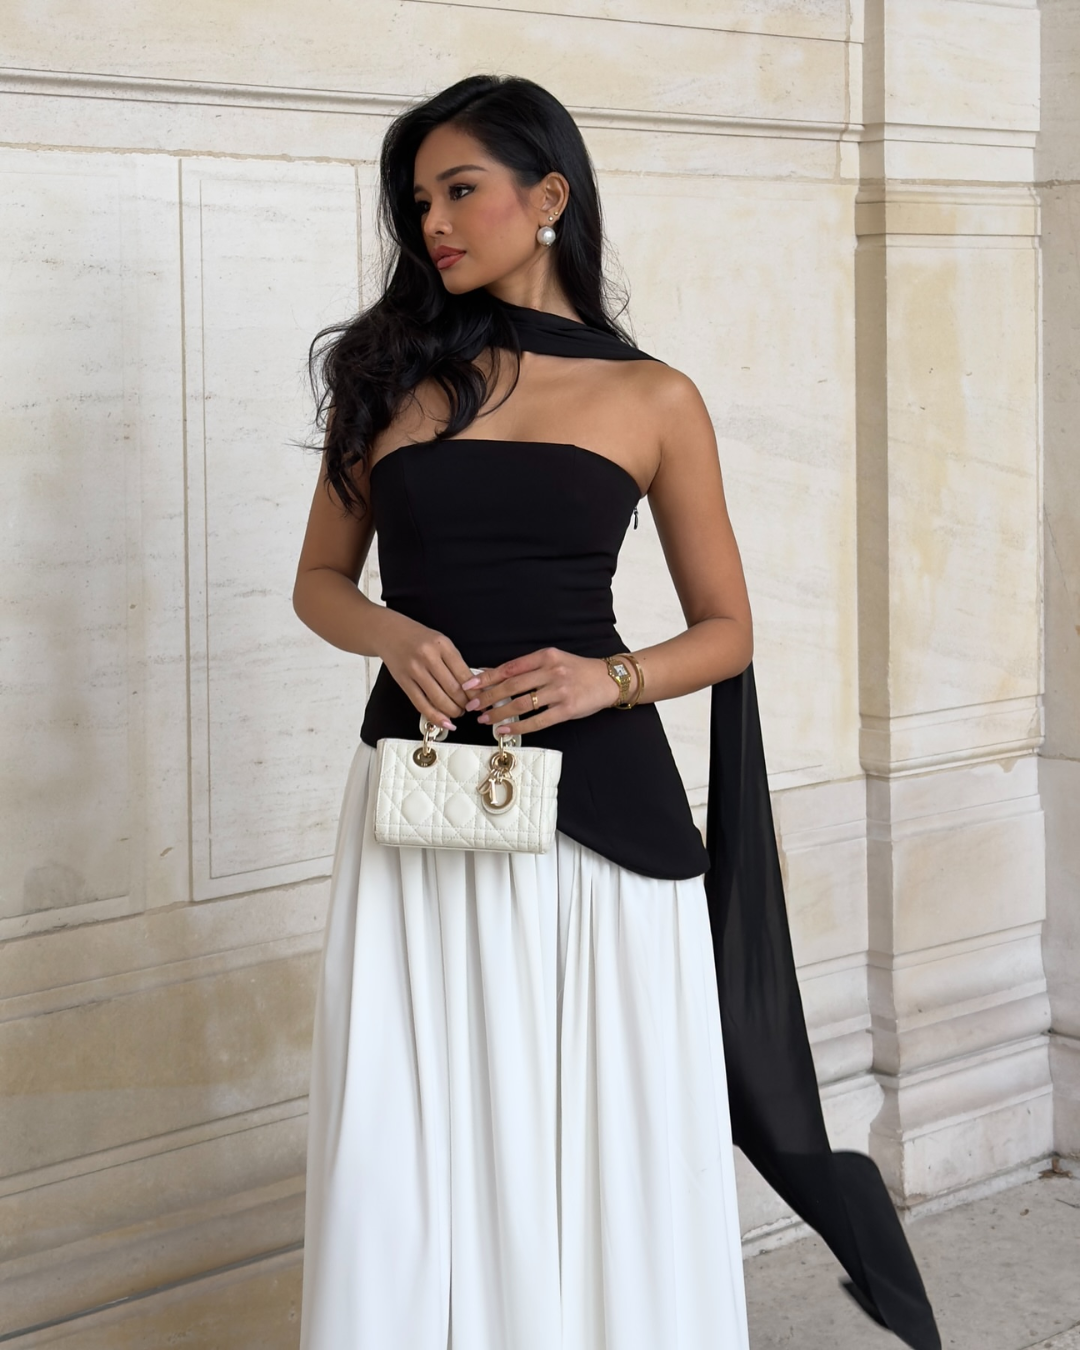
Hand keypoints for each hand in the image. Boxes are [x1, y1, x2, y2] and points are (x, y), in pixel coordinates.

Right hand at [378, 615, 474, 729]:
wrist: (388, 632)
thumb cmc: (417, 637)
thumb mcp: (441, 642)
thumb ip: (455, 661)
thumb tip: (472, 685)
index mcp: (442, 645)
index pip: (464, 674)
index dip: (474, 691)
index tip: (479, 698)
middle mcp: (428, 657)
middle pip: (453, 689)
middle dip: (465, 703)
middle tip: (469, 707)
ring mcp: (414, 670)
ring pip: (439, 699)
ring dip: (452, 711)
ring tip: (458, 712)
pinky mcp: (403, 682)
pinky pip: (421, 704)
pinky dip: (435, 716)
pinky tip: (444, 722)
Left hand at [461, 647, 623, 735]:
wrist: (608, 679)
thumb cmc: (577, 670)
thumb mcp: (553, 660)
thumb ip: (529, 668)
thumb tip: (497, 678)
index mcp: (545, 656)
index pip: (509, 668)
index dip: (487, 678)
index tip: (470, 686)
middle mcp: (551, 671)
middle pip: (511, 686)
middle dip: (488, 697)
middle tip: (471, 706)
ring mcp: (559, 691)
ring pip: (521, 704)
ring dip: (499, 713)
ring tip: (484, 719)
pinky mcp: (567, 709)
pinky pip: (537, 720)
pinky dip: (518, 726)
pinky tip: (504, 729)